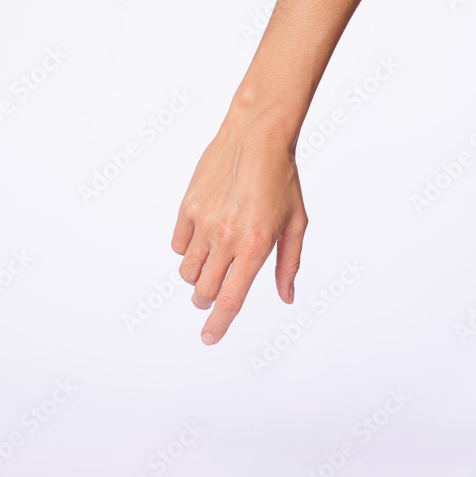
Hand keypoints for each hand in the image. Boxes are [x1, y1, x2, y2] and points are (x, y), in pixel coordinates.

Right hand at [171, 116, 307, 344]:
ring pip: (187, 271)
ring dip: (197, 277)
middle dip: (208, 301)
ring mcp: (203, 223)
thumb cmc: (282, 179)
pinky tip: (203, 237)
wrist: (257, 137)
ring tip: (212, 262)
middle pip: (205, 291)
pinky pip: (178, 245)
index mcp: (255, 246)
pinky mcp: (187, 207)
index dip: (218, 325)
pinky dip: (188, 250)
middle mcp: (226, 238)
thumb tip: (286, 296)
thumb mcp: (297, 223)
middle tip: (215, 294)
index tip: (209, 339)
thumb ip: (289, 264)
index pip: (230, 299)